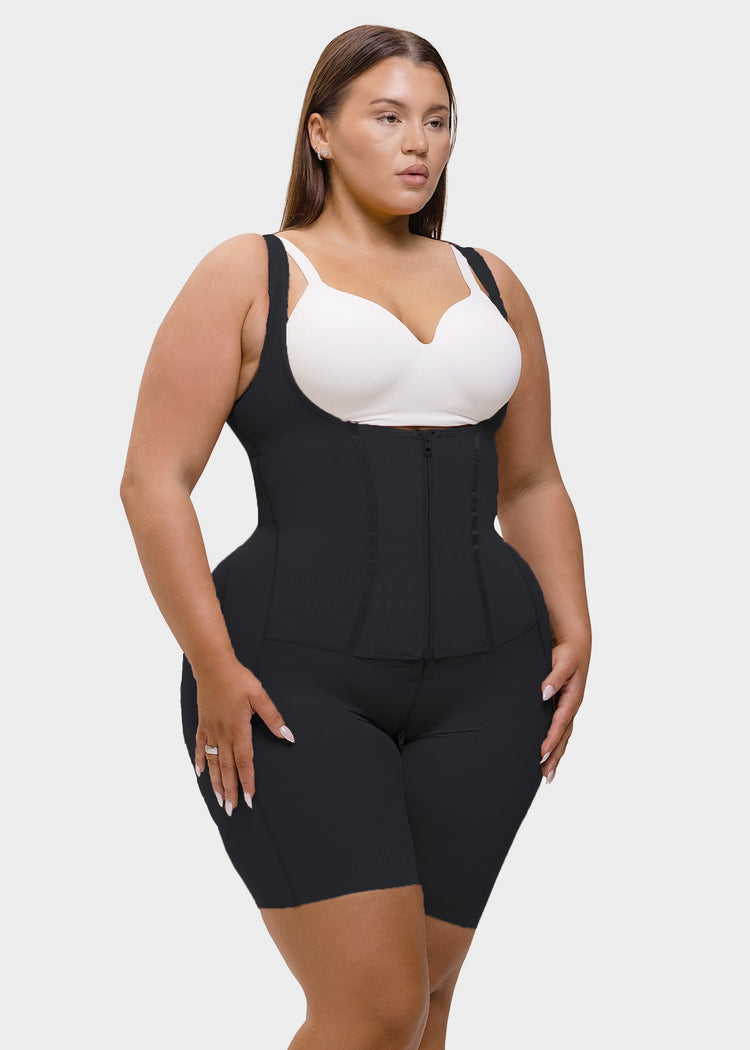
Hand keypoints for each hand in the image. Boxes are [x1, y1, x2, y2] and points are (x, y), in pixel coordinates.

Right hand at [193, 658, 294, 813]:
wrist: (212, 666)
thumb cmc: (238, 679)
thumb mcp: (260, 696)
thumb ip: (273, 718)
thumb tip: (288, 735)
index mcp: (238, 729)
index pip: (244, 761)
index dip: (247, 781)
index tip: (249, 799)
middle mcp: (222, 734)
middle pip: (226, 768)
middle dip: (230, 790)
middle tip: (231, 809)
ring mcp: (210, 730)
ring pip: (212, 762)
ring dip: (216, 782)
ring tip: (219, 799)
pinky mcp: (203, 723)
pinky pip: (200, 746)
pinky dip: (200, 761)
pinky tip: (200, 773)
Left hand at [539, 634, 589, 782]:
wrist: (576, 643)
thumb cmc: (569, 652)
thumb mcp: (562, 662)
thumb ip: (553, 678)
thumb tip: (545, 693)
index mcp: (572, 698)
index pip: (560, 724)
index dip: (551, 740)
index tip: (541, 754)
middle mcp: (571, 706)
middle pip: (563, 737)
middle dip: (555, 756)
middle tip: (545, 775)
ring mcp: (568, 707)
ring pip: (563, 736)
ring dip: (556, 755)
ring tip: (547, 774)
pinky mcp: (563, 705)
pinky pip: (560, 729)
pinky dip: (556, 743)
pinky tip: (549, 754)